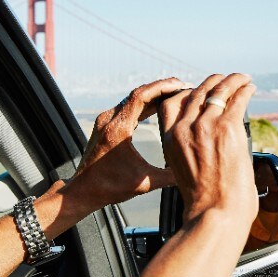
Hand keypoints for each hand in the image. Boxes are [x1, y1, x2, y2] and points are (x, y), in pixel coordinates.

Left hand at [61, 77, 188, 215]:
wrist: (82, 191)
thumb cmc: (110, 188)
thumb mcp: (144, 184)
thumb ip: (170, 176)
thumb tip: (194, 172)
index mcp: (117, 129)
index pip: (141, 96)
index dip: (163, 87)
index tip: (181, 85)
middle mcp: (109, 120)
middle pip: (138, 93)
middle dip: (162, 88)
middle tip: (184, 87)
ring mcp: (105, 121)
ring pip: (133, 99)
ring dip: (154, 96)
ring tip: (175, 95)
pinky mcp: (105, 125)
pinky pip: (127, 107)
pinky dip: (144, 105)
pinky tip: (159, 107)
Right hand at [158, 73, 256, 220]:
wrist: (215, 212)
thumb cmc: (205, 201)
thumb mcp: (184, 171)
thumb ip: (190, 150)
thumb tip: (208, 142)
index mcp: (171, 140)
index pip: (171, 103)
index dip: (186, 92)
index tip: (198, 90)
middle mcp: (185, 128)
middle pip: (196, 92)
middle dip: (212, 83)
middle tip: (224, 80)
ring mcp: (206, 126)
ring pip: (218, 91)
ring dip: (232, 80)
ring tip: (242, 78)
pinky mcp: (228, 127)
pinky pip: (238, 99)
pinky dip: (245, 89)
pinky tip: (250, 87)